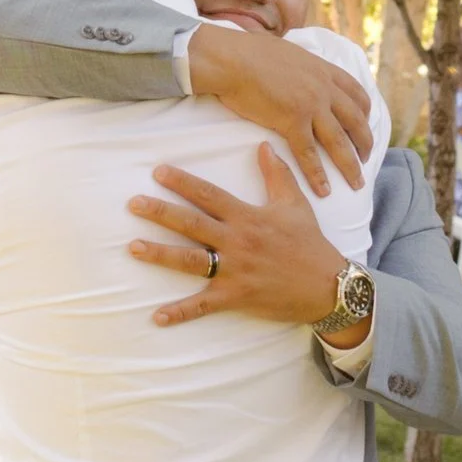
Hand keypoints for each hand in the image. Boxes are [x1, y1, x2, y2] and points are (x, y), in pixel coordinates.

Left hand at [129, 152, 351, 326]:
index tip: (158, 172)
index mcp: (248, 217)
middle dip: (161, 212)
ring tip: (133, 247)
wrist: (329, 286)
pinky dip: (180, 312)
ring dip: (160, 255)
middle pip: (192, 224)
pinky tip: (157, 316)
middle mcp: (237, 242)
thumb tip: (264, 146)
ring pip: (190, 261)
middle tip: (133, 203)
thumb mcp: (296, 205)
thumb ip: (277, 175)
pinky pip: (203, 305)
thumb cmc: (310, 244)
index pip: (209, 195)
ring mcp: (234, 271)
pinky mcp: (236, 297)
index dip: (183, 183)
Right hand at [183, 23, 370, 189]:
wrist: (231, 60)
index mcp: (324, 70)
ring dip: (350, 165)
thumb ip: (302, 67)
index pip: (357, 93)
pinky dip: (317, 175)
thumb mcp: (289, 53)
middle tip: (366, 160)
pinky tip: (323, 190)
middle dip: (365, 143)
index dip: (365, 113)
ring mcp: (311, 105)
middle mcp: (324, 88)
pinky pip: (309, 154)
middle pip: (356, 121)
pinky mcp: (292, 121)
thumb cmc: (250, 53)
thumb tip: (299, 71)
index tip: (365, 126)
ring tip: (356, 183)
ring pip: (339, 142)